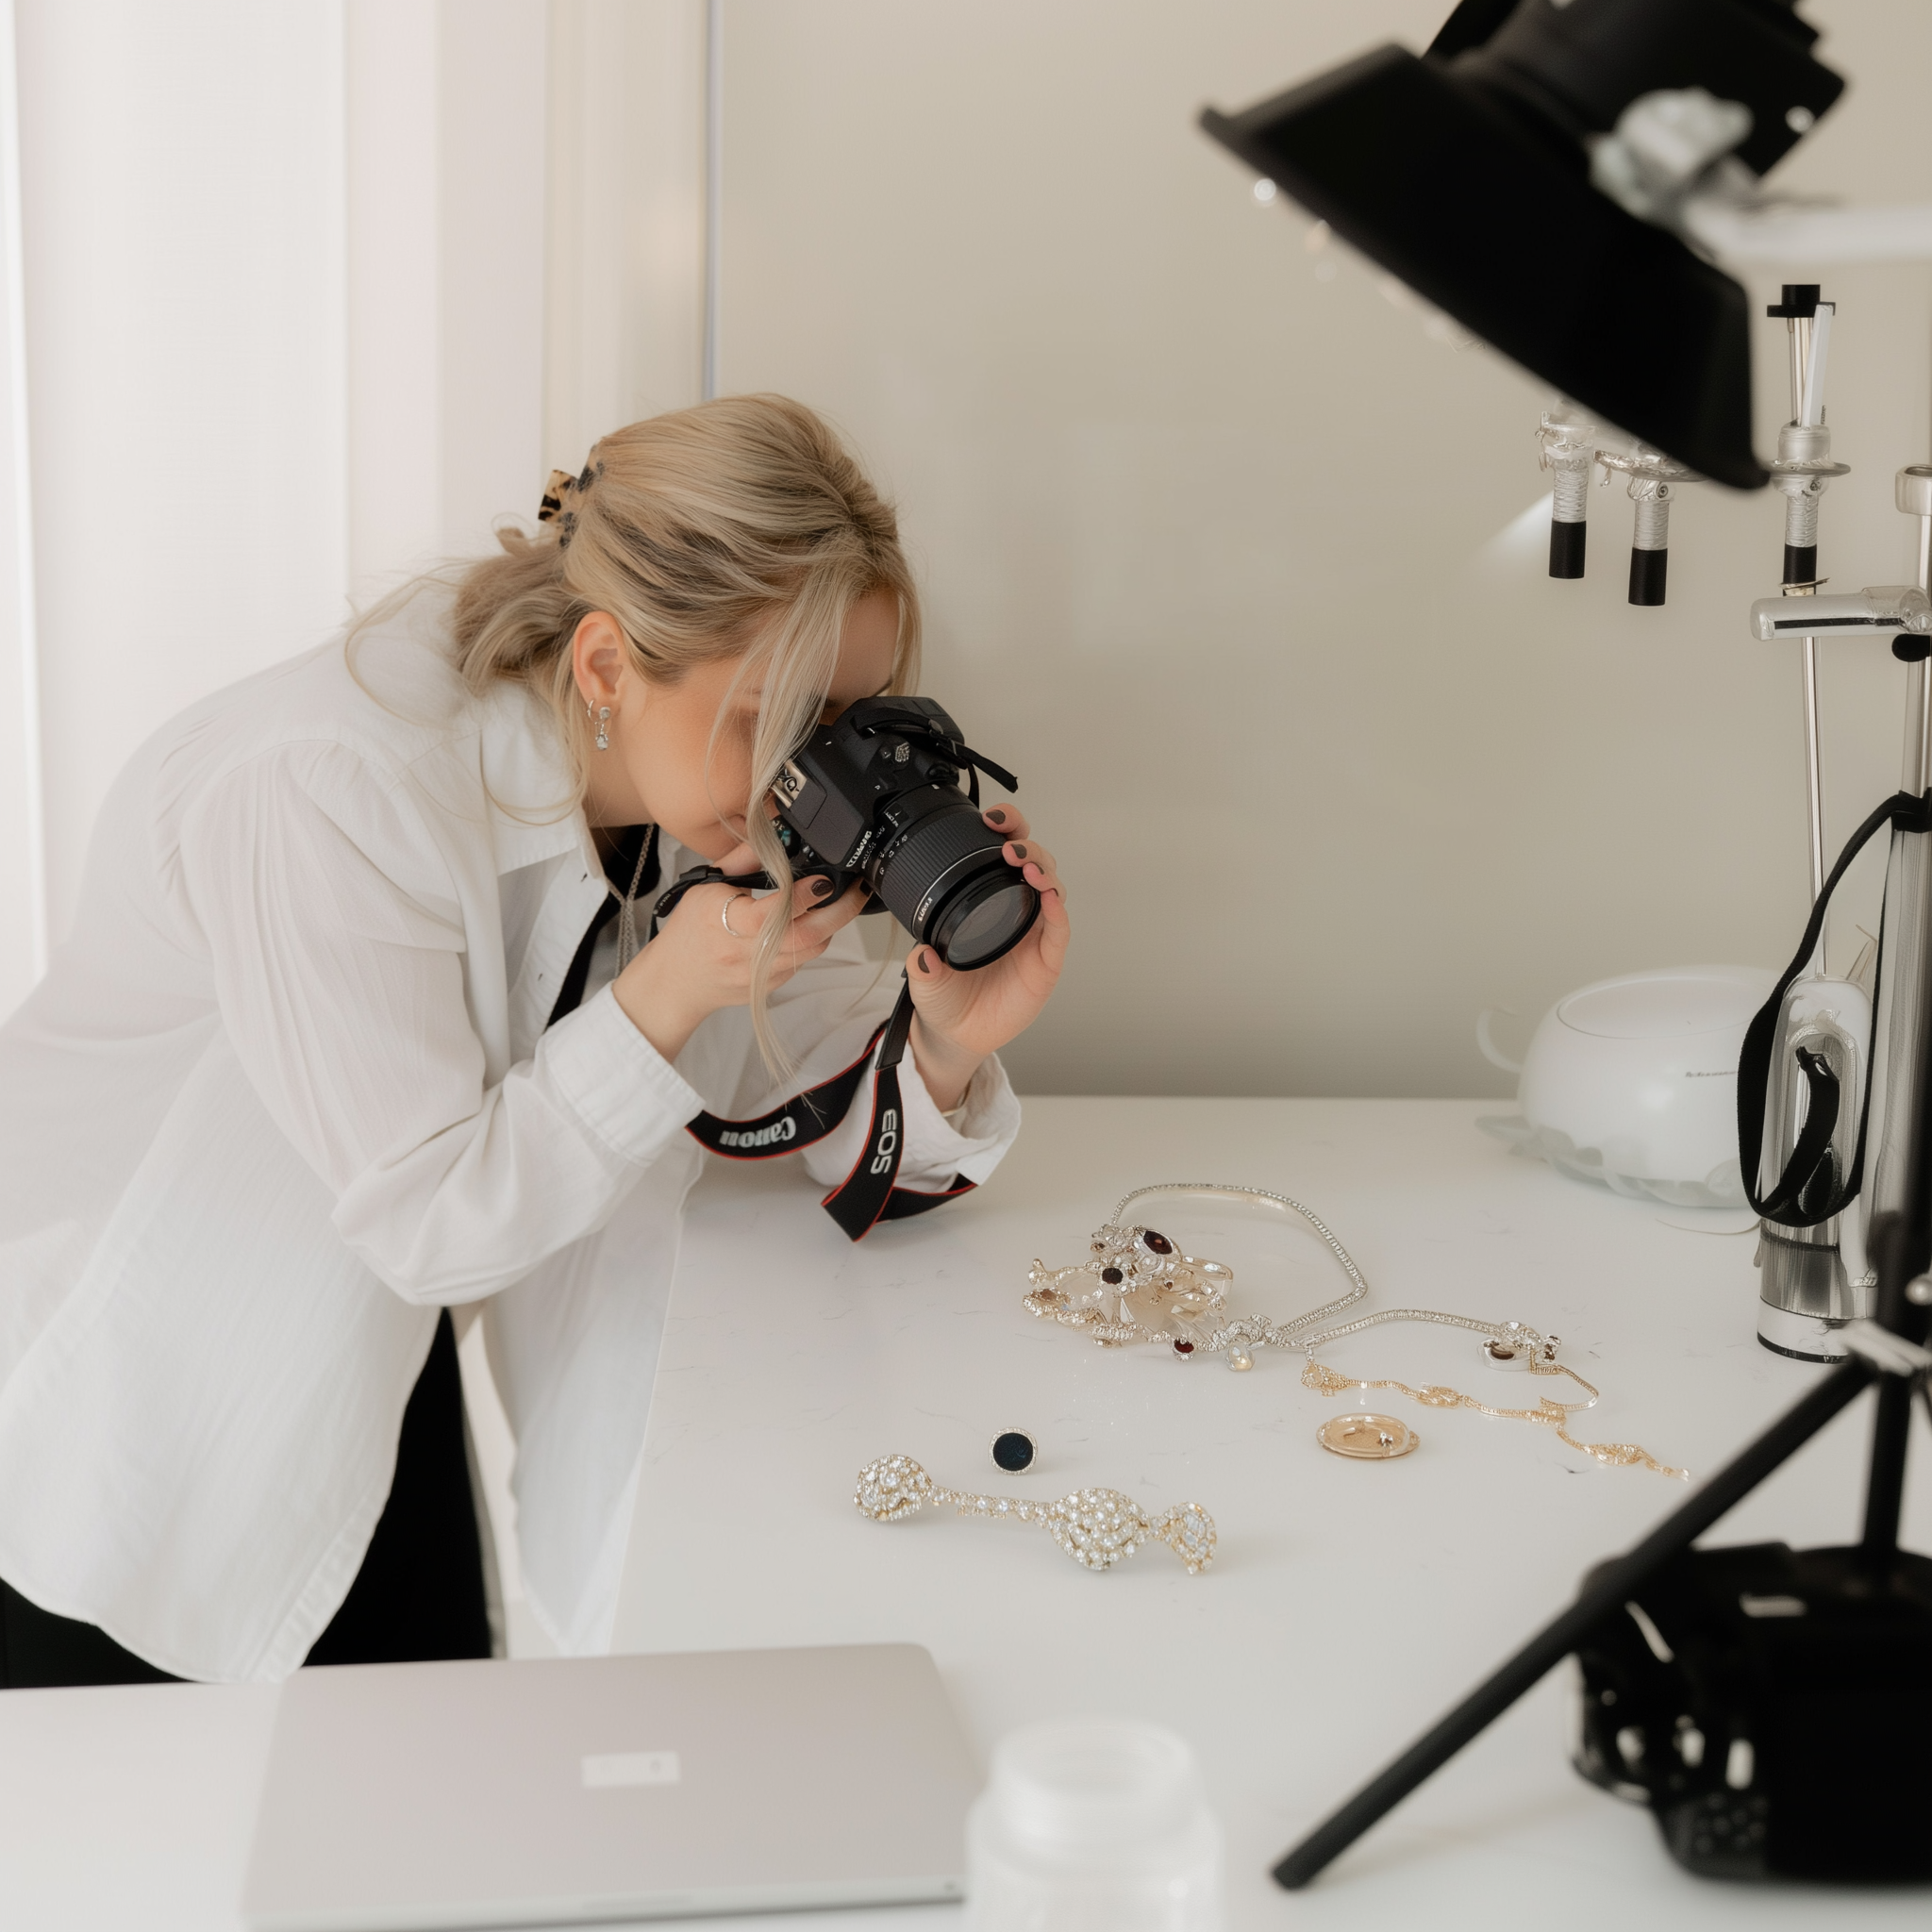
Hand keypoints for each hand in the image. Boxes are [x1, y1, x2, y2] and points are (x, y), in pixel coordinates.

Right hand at [612, 842, 865, 1062]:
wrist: (677, 981)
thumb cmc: (689, 930)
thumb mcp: (707, 886)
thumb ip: (743, 859)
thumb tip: (775, 833)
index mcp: (726, 923)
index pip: (775, 910)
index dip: (806, 894)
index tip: (825, 877)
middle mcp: (746, 953)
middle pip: (806, 935)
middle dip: (840, 911)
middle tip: (856, 890)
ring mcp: (761, 974)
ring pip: (812, 949)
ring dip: (830, 925)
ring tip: (836, 903)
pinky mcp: (771, 986)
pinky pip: (803, 961)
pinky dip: (811, 941)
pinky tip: (808, 924)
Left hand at [905, 806, 1069, 1111]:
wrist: (957, 1032)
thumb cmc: (946, 993)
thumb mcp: (925, 977)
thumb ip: (923, 966)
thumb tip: (922, 956)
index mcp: (989, 901)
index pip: (1004, 856)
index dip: (1006, 831)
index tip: (992, 818)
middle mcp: (1016, 911)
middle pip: (1035, 863)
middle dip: (1027, 845)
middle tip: (1008, 846)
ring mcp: (1034, 934)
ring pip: (1052, 889)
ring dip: (1043, 872)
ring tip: (1026, 866)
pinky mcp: (1046, 961)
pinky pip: (1058, 930)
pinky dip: (1058, 912)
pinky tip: (1050, 900)